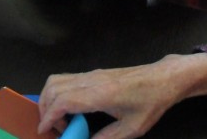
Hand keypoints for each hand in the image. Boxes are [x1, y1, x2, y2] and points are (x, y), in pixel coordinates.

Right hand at [37, 53, 206, 138]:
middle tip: (53, 129)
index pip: (62, 101)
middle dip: (45, 109)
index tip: (44, 131)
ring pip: (56, 80)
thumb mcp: (132, 129)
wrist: (163, 78)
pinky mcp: (93, 73)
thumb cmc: (150, 103)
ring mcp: (91, 74)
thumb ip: (106, 138)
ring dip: (49, 99)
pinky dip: (58, 93)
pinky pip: (66, 79)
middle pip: (53, 88)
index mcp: (99, 94)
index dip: (49, 116)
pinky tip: (70, 109)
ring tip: (60, 120)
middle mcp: (90, 80)